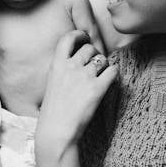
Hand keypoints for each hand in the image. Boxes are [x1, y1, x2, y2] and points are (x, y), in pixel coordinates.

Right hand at [36, 30, 117, 148]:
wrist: (56, 131)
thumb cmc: (53, 111)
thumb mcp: (52, 83)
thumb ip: (63, 69)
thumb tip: (79, 60)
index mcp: (57, 64)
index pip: (68, 38)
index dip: (79, 35)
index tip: (85, 38)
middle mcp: (71, 67)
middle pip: (90, 48)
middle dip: (94, 54)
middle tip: (94, 65)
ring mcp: (84, 77)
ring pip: (102, 59)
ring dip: (104, 66)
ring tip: (100, 76)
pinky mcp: (97, 89)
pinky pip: (113, 71)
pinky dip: (113, 74)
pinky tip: (109, 81)